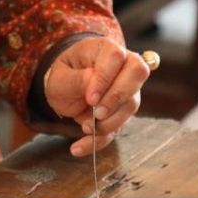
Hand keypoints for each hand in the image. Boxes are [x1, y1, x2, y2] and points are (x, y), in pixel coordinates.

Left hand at [45, 37, 150, 156]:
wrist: (65, 87)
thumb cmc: (64, 74)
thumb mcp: (61, 76)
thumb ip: (76, 79)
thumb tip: (93, 83)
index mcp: (105, 49)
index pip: (116, 57)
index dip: (106, 79)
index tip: (90, 98)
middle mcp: (123, 66)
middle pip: (137, 75)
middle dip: (116, 99)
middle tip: (96, 114)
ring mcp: (127, 89)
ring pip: (131, 104)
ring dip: (109, 122)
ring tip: (85, 128)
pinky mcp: (122, 111)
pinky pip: (118, 127)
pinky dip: (99, 141)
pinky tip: (78, 147)